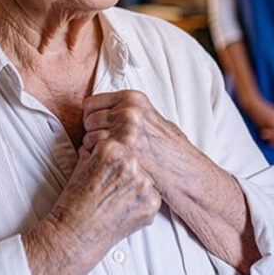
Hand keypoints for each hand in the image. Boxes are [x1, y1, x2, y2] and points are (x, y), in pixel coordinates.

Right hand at [46, 139, 160, 254]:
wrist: (75, 233)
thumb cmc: (74, 202)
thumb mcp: (81, 165)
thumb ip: (99, 152)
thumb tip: (107, 142)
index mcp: (111, 150)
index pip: (120, 147)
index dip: (112, 162)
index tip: (104, 173)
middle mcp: (130, 163)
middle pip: (134, 162)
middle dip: (125, 174)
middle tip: (110, 189)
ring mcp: (143, 184)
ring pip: (145, 179)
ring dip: (135, 188)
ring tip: (115, 200)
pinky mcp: (152, 203)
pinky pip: (151, 197)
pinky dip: (141, 204)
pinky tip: (123, 209)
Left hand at [82, 90, 198, 189]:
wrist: (186, 175)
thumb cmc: (170, 152)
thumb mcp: (153, 121)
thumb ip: (130, 113)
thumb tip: (104, 111)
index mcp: (134, 99)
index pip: (90, 104)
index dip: (92, 119)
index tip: (99, 131)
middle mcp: (128, 111)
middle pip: (87, 121)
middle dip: (92, 134)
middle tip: (105, 149)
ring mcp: (124, 131)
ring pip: (87, 137)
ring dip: (93, 150)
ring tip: (109, 159)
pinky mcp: (121, 152)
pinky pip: (91, 153)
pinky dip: (94, 162)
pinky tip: (108, 168)